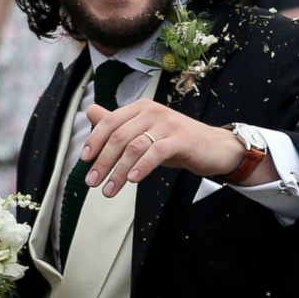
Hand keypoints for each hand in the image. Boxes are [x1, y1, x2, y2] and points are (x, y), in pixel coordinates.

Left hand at [81, 100, 273, 196]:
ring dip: (118, 171)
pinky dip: (142, 167)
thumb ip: (118, 124)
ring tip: (109, 190)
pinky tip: (132, 180)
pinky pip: (156, 153)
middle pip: (118, 136)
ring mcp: (167, 124)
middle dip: (102, 161)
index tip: (84, 161)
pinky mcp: (182, 139)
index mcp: (139, 108)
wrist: (214, 147)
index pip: (109, 121)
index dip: (94, 141)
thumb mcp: (143, 132)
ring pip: (134, 147)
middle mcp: (151, 111)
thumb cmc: (175, 141)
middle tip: (92, 182)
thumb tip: (90, 112)